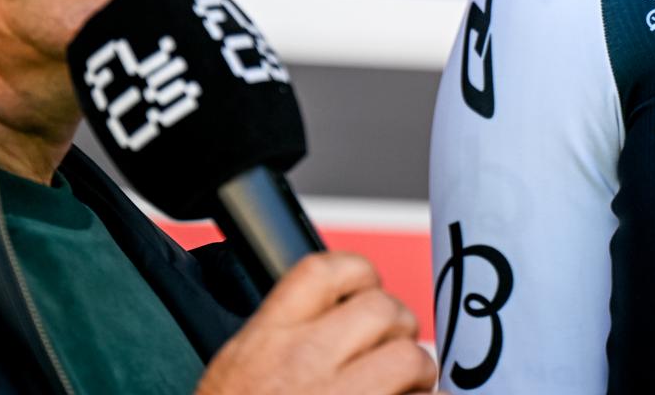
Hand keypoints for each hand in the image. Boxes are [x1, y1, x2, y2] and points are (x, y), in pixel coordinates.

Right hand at [194, 251, 437, 394]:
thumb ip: (280, 342)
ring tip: (407, 389)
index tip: (366, 292)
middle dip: (397, 327)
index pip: (324, 272)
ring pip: (410, 356)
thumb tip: (340, 317)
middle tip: (392, 352)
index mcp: (264, 342)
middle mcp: (300, 364)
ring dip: (418, 370)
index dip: (358, 274)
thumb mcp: (235, 375)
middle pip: (380, 307)